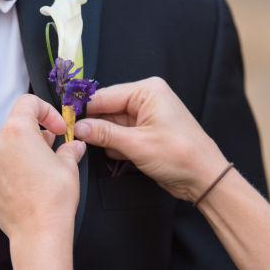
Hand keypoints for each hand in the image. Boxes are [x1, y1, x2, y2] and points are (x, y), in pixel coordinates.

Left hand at [0, 95, 85, 248]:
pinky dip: (13, 169)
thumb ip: (69, 150)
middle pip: (16, 127)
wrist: (38, 233)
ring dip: (24, 153)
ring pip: (7, 148)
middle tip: (54, 148)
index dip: (47, 111)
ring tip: (42, 169)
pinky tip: (30, 183)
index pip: (28, 103)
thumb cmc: (52, 200)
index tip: (57, 127)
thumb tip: (72, 147)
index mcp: (16, 131)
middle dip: (37, 135)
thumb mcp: (68, 167)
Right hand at [75, 77, 227, 202]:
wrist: (205, 178)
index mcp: (147, 91)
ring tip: (112, 151)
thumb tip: (78, 127)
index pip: (104, 96)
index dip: (84, 109)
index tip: (65, 122)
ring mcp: (147, 116)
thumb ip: (104, 133)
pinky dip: (117, 146)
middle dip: (96, 127)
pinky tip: (122, 156)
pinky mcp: (147, 132)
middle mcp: (147, 98)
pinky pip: (122, 135)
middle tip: (77, 139)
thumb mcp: (136, 145)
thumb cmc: (180, 156)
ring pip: (113, 124)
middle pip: (107, 109)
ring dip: (107, 139)